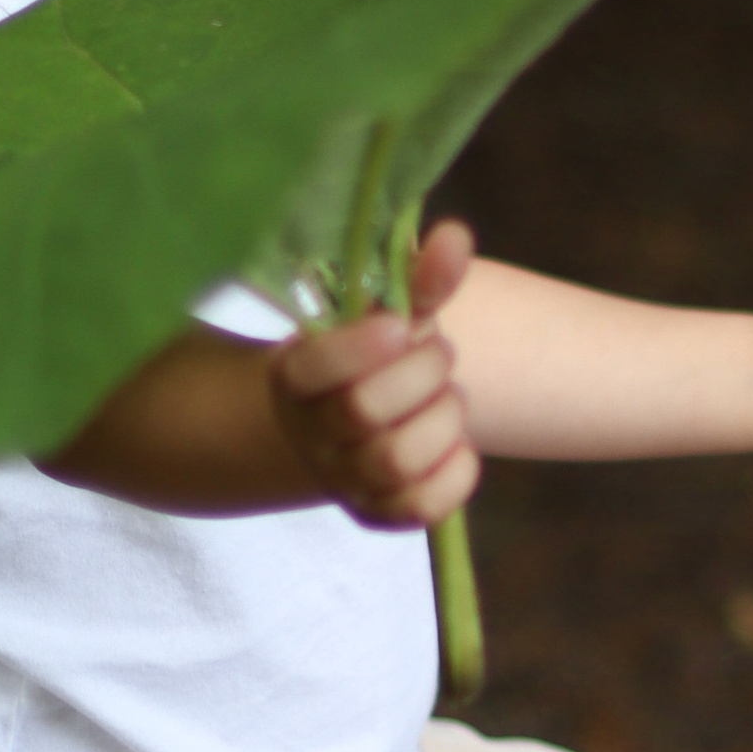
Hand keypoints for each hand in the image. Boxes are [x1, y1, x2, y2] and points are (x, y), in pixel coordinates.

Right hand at [268, 216, 481, 526]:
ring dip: (443, 418)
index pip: (313, 368)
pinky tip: (456, 442)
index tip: (401, 325)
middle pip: (365, 410)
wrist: (358, 422)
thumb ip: (420, 277)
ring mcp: (345, 479)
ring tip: (448, 396)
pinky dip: (457, 471)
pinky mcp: (381, 514)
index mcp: (295, 374)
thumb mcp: (388, 310)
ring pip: (397, 460)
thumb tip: (455, 237)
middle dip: (422, 371)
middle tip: (439, 353)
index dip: (363, 346)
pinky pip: (423, 508)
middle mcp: (312, 433)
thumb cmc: (375, 355)